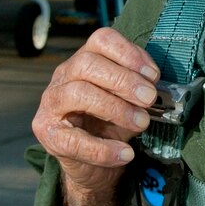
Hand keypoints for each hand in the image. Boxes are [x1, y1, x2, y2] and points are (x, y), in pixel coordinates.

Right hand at [31, 27, 158, 200]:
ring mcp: (51, 104)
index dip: (128, 52)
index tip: (153, 75)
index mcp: (84, 61)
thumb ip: (138, 91)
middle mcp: (63, 77)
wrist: (92, 165)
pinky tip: (125, 153)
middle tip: (149, 98)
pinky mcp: (48, 134)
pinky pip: (74, 139)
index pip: (101, 40)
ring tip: (141, 123)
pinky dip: (103, 148)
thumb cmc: (109, 125)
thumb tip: (156, 88)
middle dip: (123, 80)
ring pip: (77, 93)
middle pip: (87, 63)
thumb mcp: (127, 103)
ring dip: (115, 108)